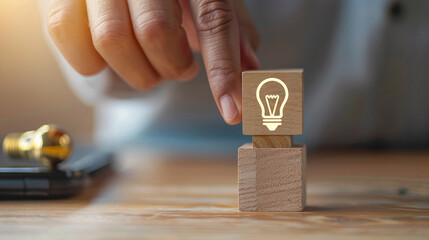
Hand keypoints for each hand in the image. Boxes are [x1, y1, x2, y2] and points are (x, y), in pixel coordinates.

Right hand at [47, 0, 258, 123]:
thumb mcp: (207, 0)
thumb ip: (231, 29)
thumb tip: (253, 68)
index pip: (214, 19)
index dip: (224, 70)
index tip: (233, 112)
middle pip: (156, 32)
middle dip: (171, 66)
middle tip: (179, 67)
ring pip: (112, 40)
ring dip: (138, 70)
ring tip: (148, 63)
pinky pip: (72, 42)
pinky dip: (94, 64)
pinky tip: (111, 57)